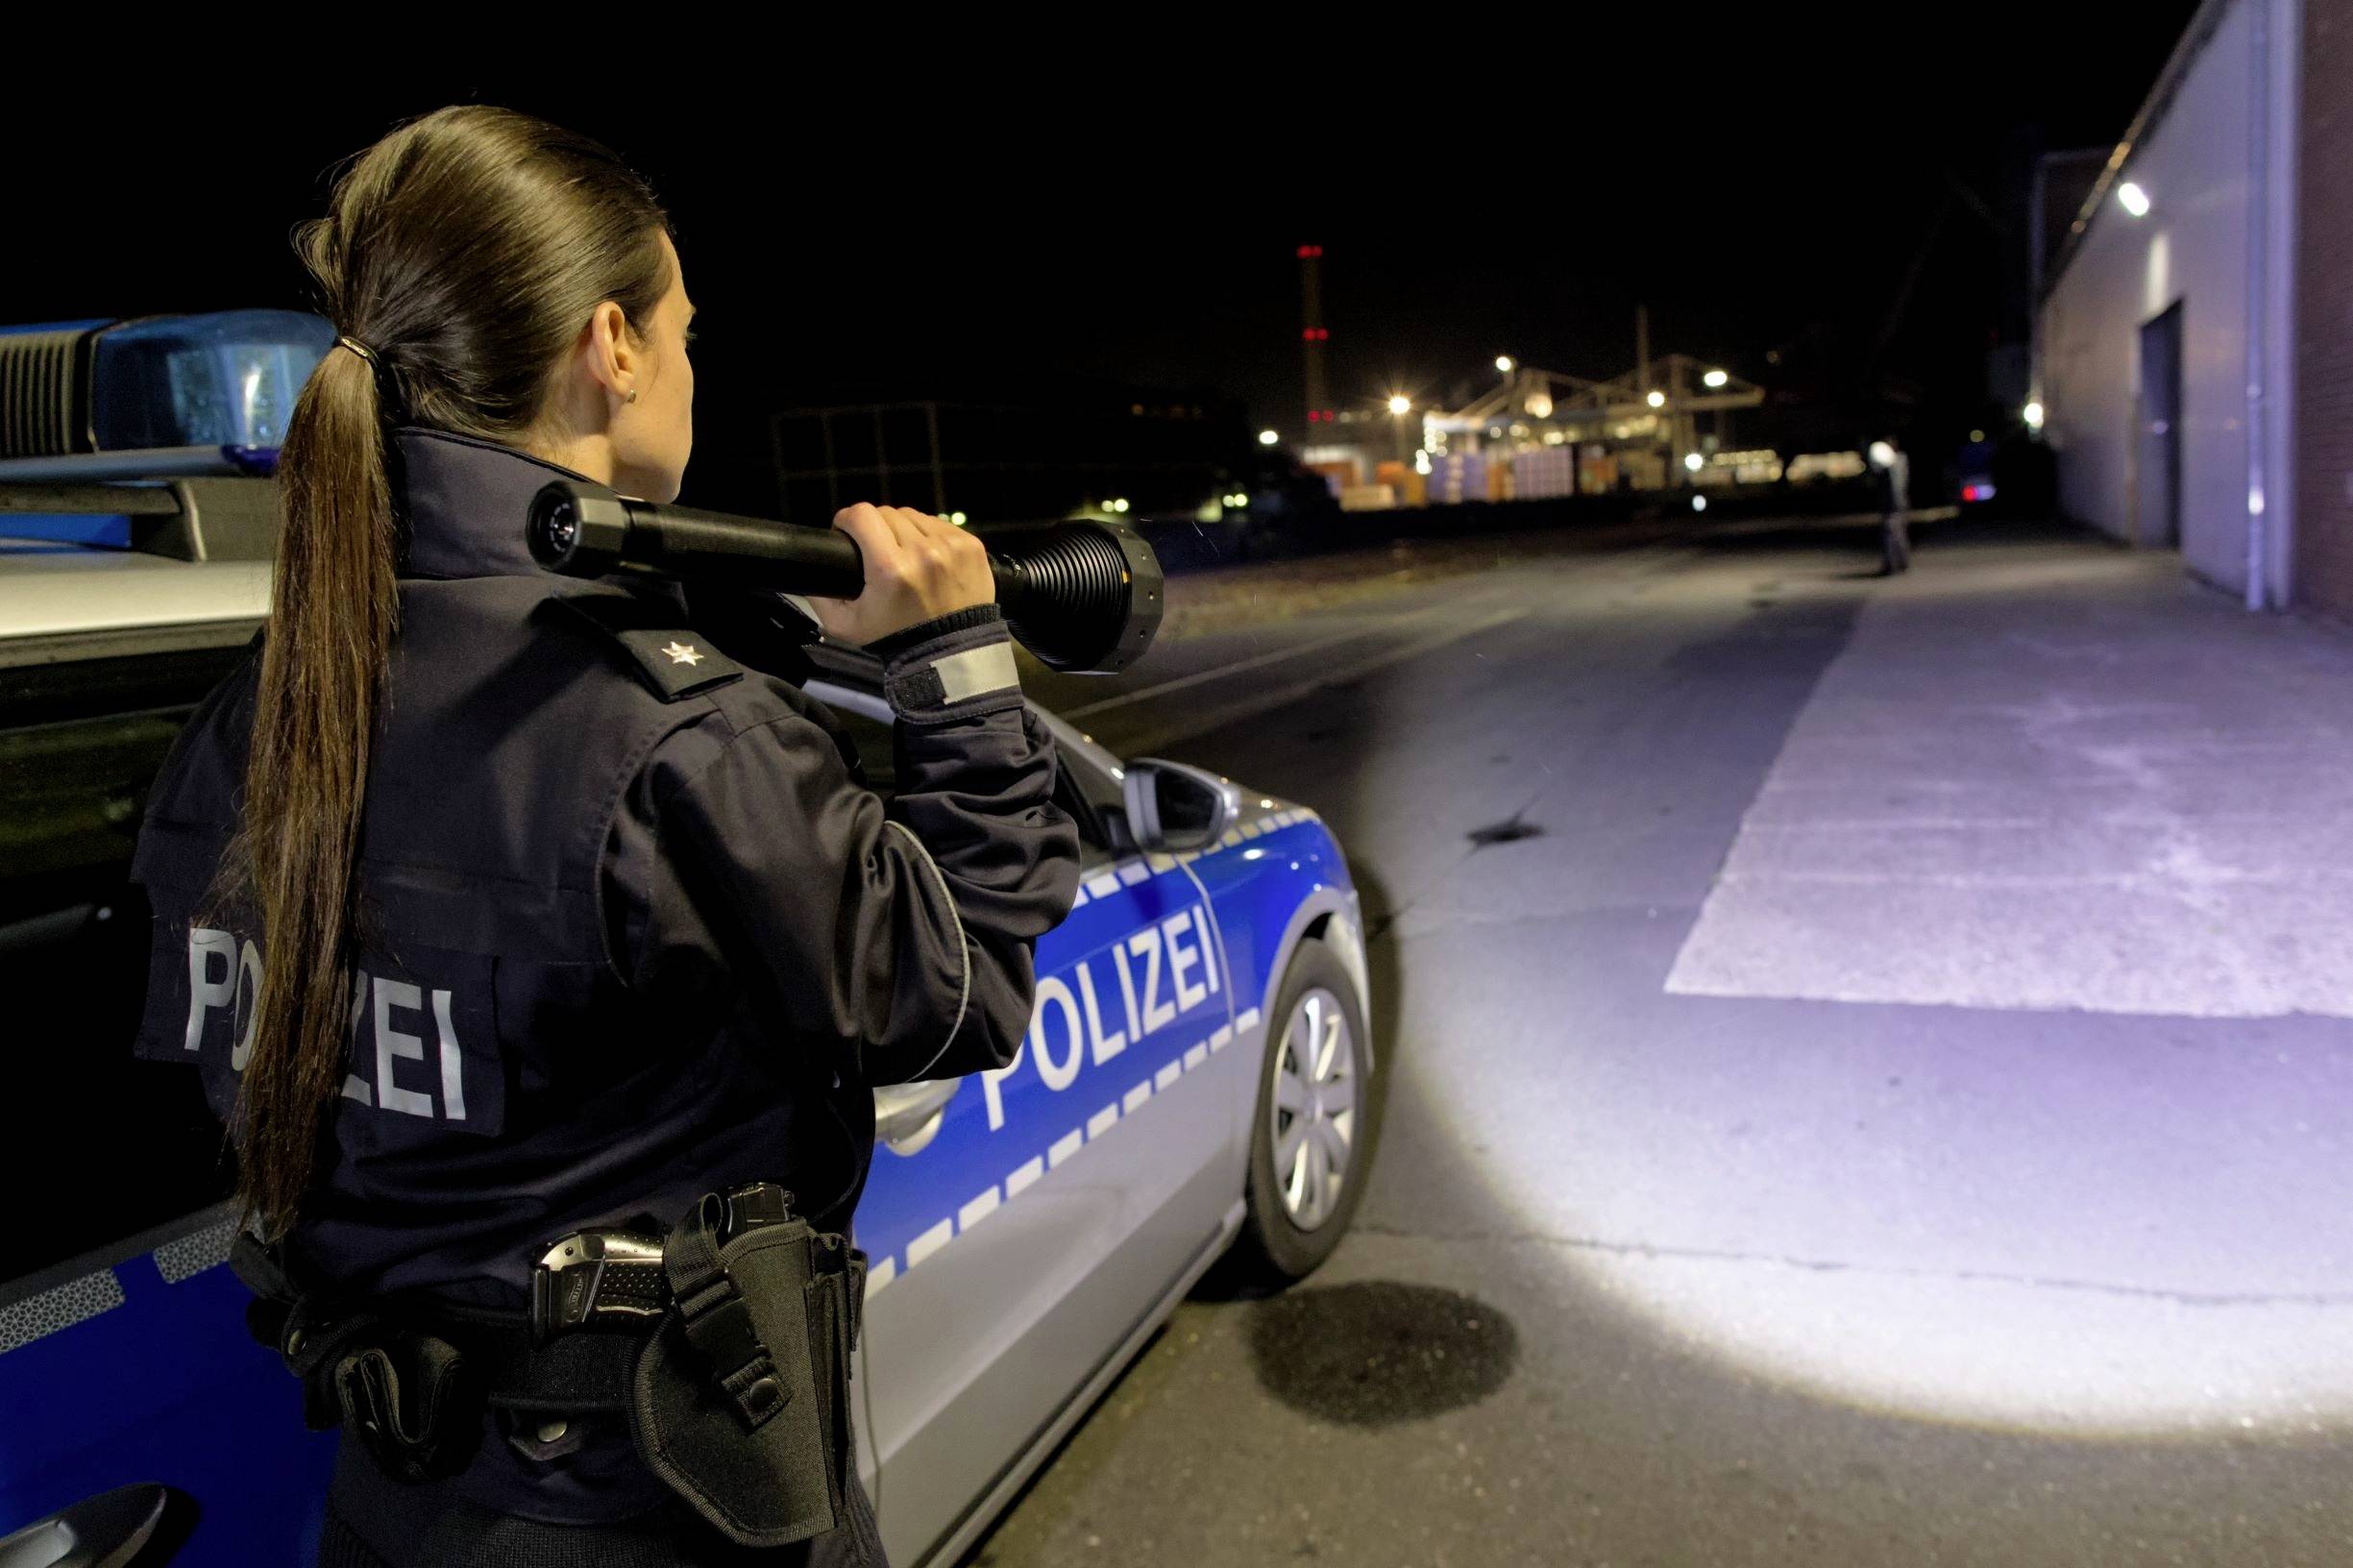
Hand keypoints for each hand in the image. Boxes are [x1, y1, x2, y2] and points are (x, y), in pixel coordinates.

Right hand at [808, 504, 994, 646]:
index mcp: (890, 569)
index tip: (847, 531)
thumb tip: (807, 569)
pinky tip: (927, 559)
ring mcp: (951, 547)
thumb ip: (820, 596)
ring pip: (913, 515)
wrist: (950, 653)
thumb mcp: (846, 626)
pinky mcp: (971, 546)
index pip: (861, 515)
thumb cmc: (897, 639)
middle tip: (875, 551)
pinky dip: (929, 536)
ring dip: (903, 530)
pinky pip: (939, 524)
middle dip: (875, 528)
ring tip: (903, 555)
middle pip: (886, 512)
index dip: (847, 520)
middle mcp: (923, 552)